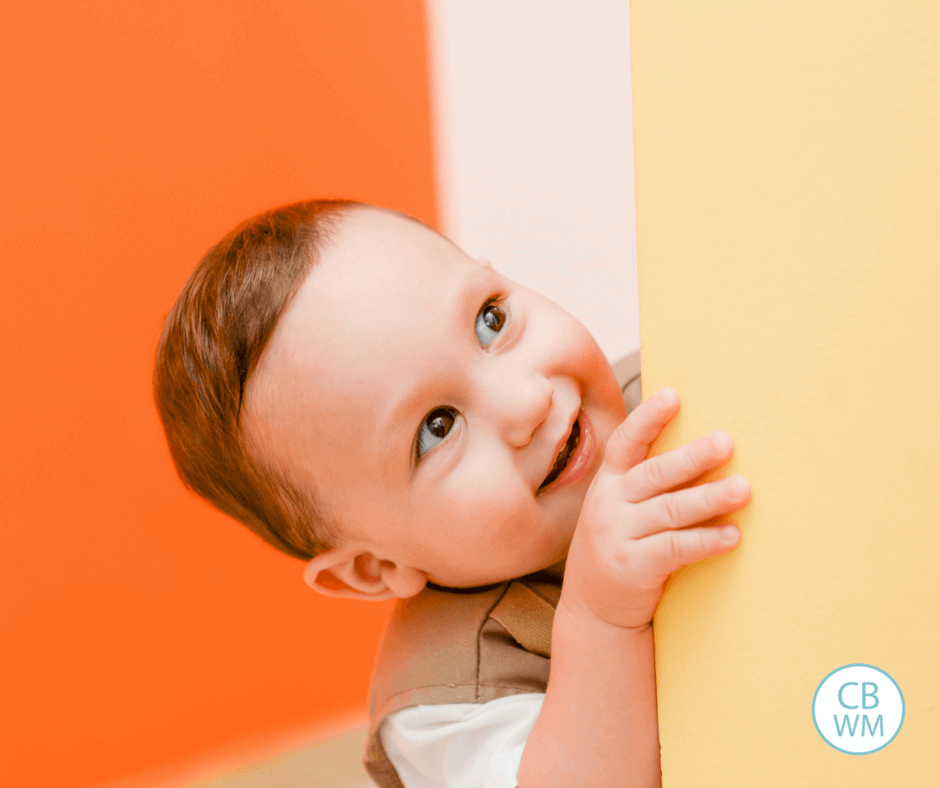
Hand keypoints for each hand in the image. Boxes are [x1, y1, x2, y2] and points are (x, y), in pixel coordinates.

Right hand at [560, 387, 750, 630]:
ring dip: (709, 498)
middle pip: (654, 474)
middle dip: (692, 457)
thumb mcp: (617, 509)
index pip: (625, 443)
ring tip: (744, 488)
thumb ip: (644, 484)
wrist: (593, 610)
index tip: (673, 395)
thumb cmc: (618, 547)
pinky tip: (733, 534)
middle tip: (726, 442)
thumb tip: (701, 451)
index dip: (648, 418)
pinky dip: (706, 541)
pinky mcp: (633, 568)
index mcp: (608, 483)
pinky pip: (676, 549)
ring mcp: (618, 536)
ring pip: (670, 511)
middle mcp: (609, 504)